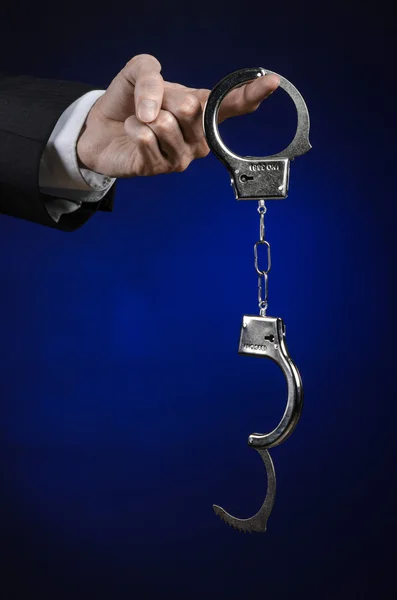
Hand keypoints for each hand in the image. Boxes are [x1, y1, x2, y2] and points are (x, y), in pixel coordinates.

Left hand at [76, 54, 279, 177]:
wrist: (100, 128)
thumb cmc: (128, 101)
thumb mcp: (139, 72)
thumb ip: (151, 75)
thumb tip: (155, 110)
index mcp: (203, 110)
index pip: (234, 103)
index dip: (253, 92)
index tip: (272, 80)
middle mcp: (200, 137)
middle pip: (189, 107)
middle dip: (160, 96)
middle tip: (150, 103)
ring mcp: (183, 156)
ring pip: (166, 123)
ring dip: (144, 114)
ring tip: (141, 120)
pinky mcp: (161, 168)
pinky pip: (146, 137)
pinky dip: (131, 128)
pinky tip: (132, 133)